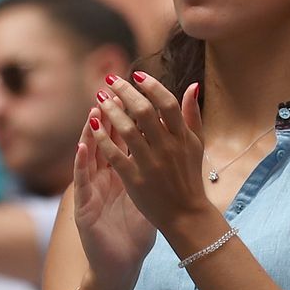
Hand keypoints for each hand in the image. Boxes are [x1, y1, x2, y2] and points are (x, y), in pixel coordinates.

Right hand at [73, 93, 157, 289]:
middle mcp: (104, 178)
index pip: (123, 140)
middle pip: (104, 142)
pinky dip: (81, 162)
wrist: (121, 264)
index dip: (127, 118)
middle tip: (111, 91)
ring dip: (90, 132)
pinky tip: (83, 146)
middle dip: (108, 117)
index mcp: (121, 174)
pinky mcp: (83, 208)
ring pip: (89, 156)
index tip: (135, 94)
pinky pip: (82, 182)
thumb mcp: (149, 195)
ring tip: (94, 110)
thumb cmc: (134, 230)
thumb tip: (173, 145)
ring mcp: (92, 191)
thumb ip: (157, 168)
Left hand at [89, 73, 214, 243]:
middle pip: (144, 112)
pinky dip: (103, 138)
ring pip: (127, 130)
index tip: (138, 75)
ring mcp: (151, 164)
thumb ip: (193, 114)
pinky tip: (93, 125)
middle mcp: (168, 148)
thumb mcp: (196, 144)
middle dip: (125, 92)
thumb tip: (192, 84)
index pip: (167, 103)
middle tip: (111, 80)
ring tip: (100, 99)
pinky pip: (115, 155)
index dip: (152, 86)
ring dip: (111, 111)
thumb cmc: (190, 176)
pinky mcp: (136, 180)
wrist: (187, 215)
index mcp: (183, 138)